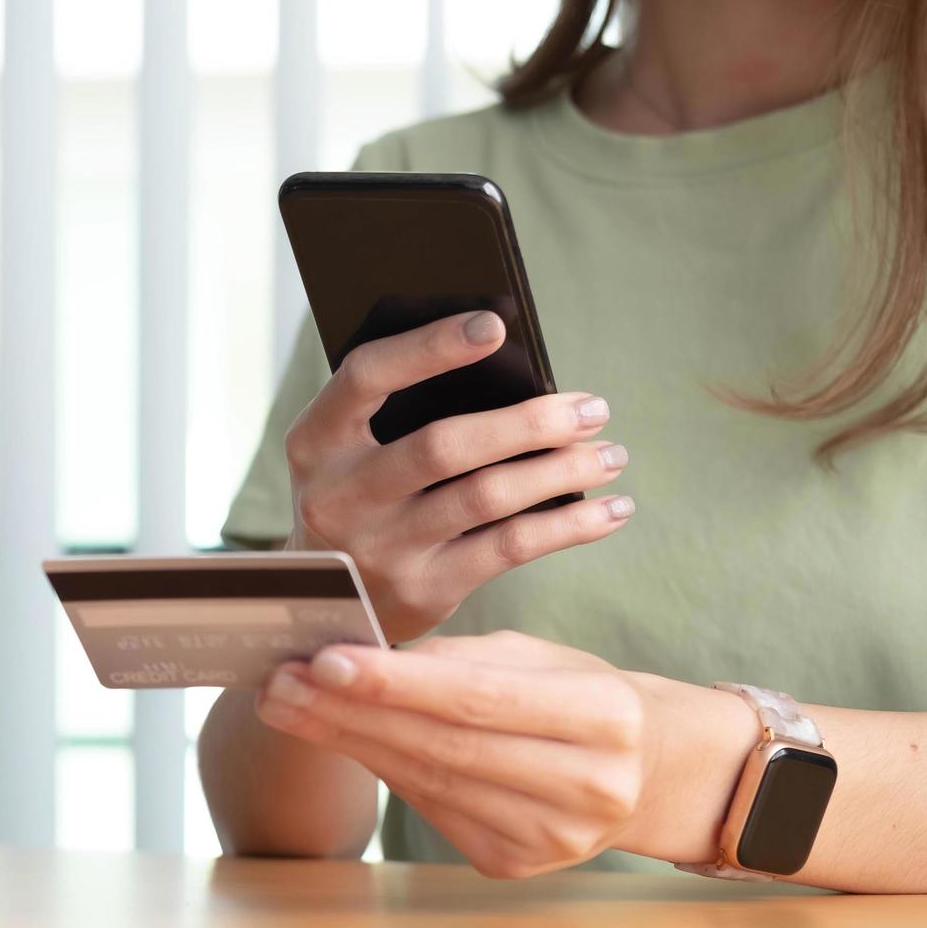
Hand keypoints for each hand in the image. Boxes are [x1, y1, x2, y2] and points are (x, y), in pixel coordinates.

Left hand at [253, 631, 757, 877]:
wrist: (643, 771)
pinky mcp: (514, 863)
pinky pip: (428, 807)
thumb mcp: (536, 658)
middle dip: (350, 712)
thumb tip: (356, 656)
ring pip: (427, 781)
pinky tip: (337, 737)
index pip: (478, 698)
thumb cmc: (578, 696)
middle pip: (442, 745)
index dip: (396, 682)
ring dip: (346, 741)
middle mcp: (585, 786)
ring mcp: (551, 836)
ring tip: (289, 706)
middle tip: (281, 682)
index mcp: (602, 718)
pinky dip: (378, 768)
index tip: (324, 658)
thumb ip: (455, 659)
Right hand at [283, 310, 633, 641]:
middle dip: (530, 422)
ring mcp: (380, 548)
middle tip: (593, 408)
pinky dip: (569, 525)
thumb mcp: (347, 451)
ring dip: (561, 469)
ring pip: (487, 497)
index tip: (496, 326)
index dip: (430, 347)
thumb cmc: (358, 496)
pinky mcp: (422, 590)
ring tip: (611, 453)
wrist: (325, 601)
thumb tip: (511, 368)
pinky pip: (509, 548)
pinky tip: (610, 510)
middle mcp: (339, 496)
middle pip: (443, 445)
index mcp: (315, 442)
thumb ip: (398, 411)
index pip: (367, 377)